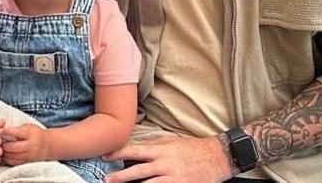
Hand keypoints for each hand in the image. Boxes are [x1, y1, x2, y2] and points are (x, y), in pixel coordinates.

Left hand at [0, 124, 50, 164]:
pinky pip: (14, 162)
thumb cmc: (35, 134)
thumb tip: (1, 131)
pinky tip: (7, 154)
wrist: (48, 145)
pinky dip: (8, 158)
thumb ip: (16, 129)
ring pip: (12, 156)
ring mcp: (29, 156)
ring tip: (2, 148)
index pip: (16, 133)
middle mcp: (30, 146)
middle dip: (3, 144)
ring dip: (4, 152)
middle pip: (12, 147)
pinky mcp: (28, 163)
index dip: (6, 131)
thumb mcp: (28, 127)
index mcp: (30, 134)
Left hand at [102, 135, 234, 182]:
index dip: (118, 153)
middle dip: (120, 177)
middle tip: (106, 180)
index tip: (104, 155)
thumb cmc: (192, 148)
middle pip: (138, 172)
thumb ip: (153, 148)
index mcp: (161, 151)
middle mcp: (165, 165)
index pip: (135, 151)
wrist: (217, 157)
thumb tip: (134, 152)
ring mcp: (173, 178)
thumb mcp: (170, 143)